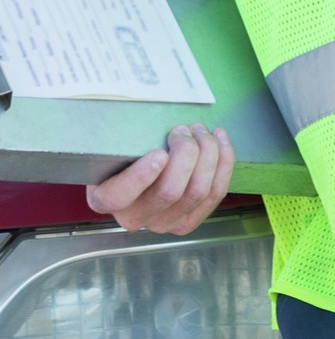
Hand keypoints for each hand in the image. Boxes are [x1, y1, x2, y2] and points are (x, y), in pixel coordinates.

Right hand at [86, 123, 234, 234]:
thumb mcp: (117, 141)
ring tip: (202, 131)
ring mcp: (163, 223)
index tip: (159, 153)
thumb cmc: (128, 150)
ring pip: (198, 192)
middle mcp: (134, 218)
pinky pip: (215, 193)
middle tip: (184, 129)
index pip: (120, 195)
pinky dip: (223, 162)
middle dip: (187, 152)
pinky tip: (219, 139)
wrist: (137, 170)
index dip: (141, 177)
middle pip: (170, 191)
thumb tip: (145, 115)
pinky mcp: (189, 221)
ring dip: (208, 154)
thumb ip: (127, 135)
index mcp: (106, 198)